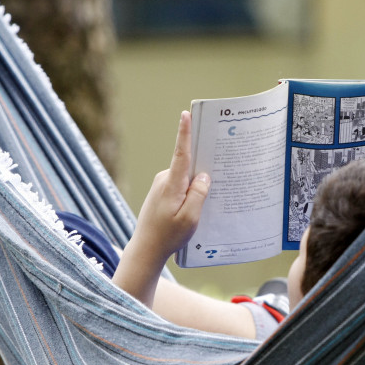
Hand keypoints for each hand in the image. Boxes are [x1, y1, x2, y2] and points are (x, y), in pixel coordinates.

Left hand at [133, 110, 210, 262]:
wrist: (145, 250)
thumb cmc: (168, 236)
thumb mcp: (190, 218)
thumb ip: (199, 194)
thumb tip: (204, 175)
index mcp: (172, 184)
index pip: (181, 153)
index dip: (184, 133)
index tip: (186, 114)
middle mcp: (164, 180)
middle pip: (189, 166)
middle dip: (204, 168)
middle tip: (219, 174)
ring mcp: (161, 186)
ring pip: (185, 178)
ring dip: (196, 186)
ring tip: (205, 206)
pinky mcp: (160, 193)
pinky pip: (180, 186)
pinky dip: (189, 193)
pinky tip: (194, 209)